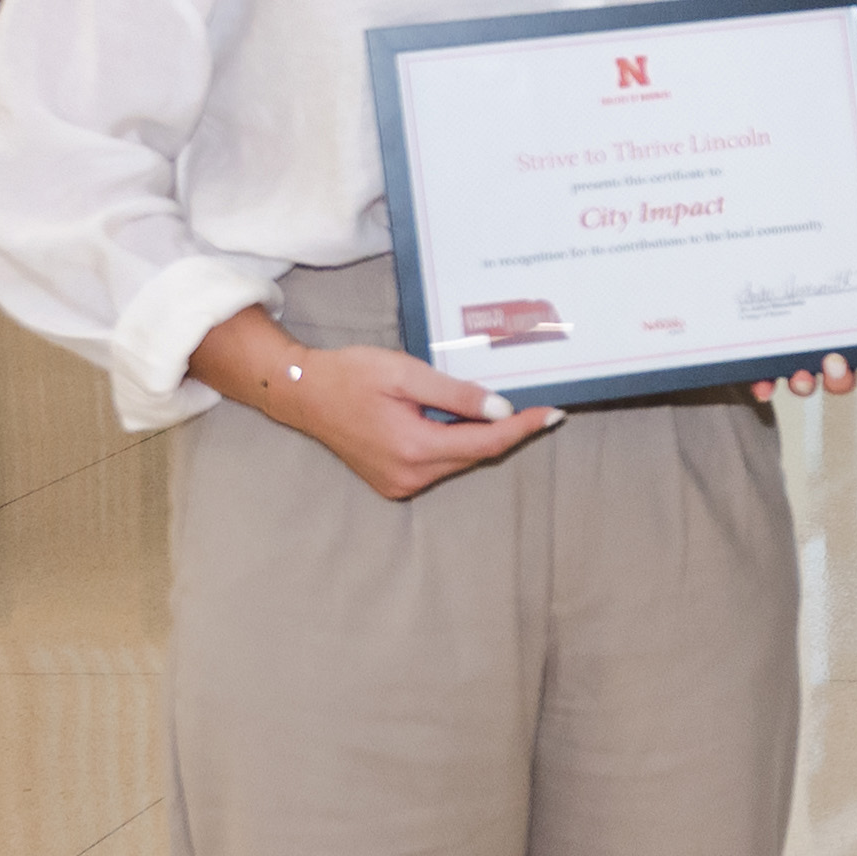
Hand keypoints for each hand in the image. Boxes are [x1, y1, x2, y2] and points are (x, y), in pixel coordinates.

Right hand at [209, 325, 560, 504]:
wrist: (303, 394)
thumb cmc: (350, 375)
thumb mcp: (405, 372)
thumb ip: (455, 394)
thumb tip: (501, 410)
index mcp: (415, 446)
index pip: (486, 442)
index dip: (523, 428)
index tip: (553, 414)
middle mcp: (410, 474)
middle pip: (476, 454)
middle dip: (506, 431)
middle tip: (535, 406)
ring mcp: (399, 483)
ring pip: (458, 460)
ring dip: (476, 437)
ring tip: (492, 408)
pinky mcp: (392, 483)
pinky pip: (438, 465)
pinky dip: (453, 444)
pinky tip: (455, 422)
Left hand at [748, 234, 856, 404]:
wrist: (802, 218)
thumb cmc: (851, 234)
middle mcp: (834, 337)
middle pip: (842, 374)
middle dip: (840, 379)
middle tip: (836, 363)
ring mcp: (801, 341)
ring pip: (806, 377)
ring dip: (804, 384)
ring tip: (801, 376)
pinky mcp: (770, 338)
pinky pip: (766, 368)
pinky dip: (763, 381)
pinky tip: (761, 384)